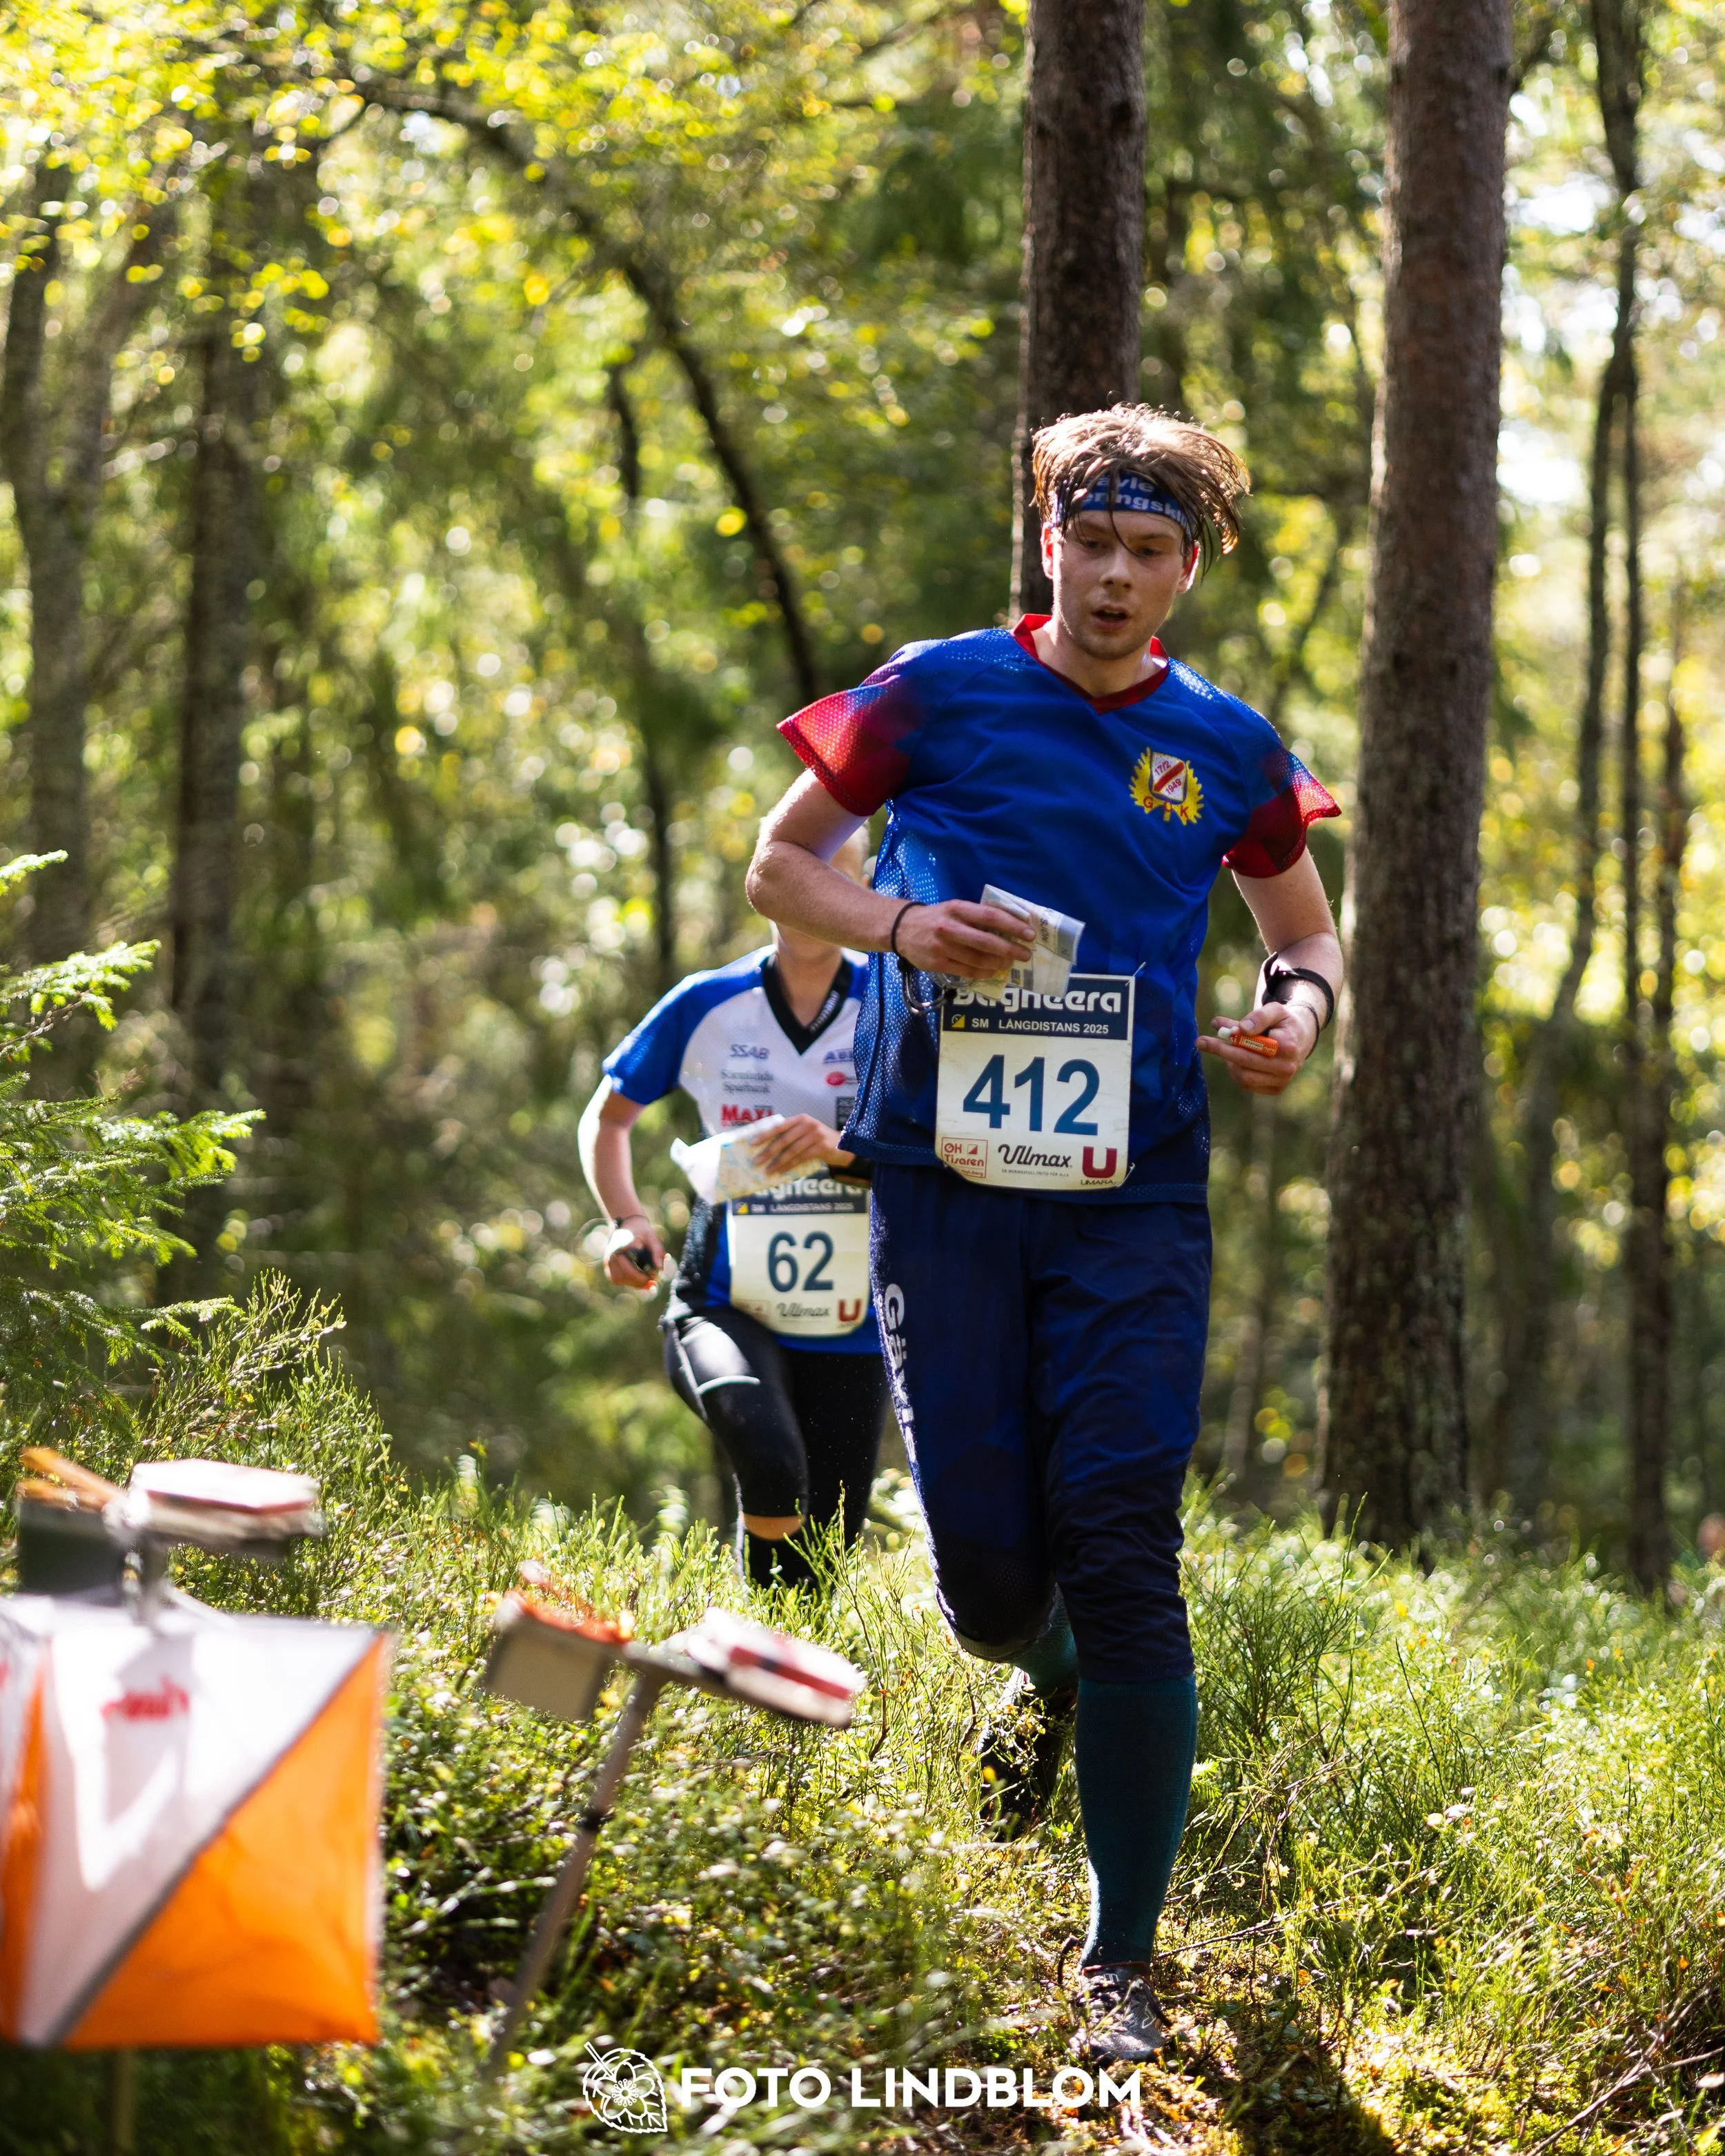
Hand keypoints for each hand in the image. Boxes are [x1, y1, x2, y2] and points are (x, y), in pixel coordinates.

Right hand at [604, 1216, 665, 1287]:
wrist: (628, 1223)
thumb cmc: (642, 1230)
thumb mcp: (652, 1238)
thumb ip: (657, 1253)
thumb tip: (660, 1270)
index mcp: (620, 1248)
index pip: (629, 1271)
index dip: (642, 1278)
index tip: (654, 1278)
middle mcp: (611, 1255)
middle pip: (623, 1277)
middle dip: (639, 1283)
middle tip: (652, 1283)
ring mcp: (607, 1260)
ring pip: (618, 1280)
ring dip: (632, 1283)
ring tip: (647, 1282)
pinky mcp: (608, 1264)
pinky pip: (616, 1278)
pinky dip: (627, 1281)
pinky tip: (639, 1280)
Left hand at [747, 1113, 852, 1179]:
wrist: (843, 1146)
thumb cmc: (819, 1141)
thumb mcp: (805, 1133)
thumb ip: (791, 1135)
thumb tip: (767, 1148)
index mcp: (800, 1119)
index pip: (779, 1126)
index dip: (764, 1134)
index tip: (752, 1143)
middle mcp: (808, 1124)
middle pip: (783, 1139)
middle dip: (768, 1151)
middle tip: (756, 1161)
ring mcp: (815, 1135)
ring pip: (791, 1151)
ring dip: (777, 1162)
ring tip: (767, 1170)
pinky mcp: (821, 1147)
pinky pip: (801, 1158)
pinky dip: (789, 1166)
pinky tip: (781, 1172)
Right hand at [893, 899, 1036, 980]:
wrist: (902, 929)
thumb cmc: (936, 917)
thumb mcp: (955, 908)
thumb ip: (977, 916)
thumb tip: (1010, 926)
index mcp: (957, 909)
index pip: (990, 917)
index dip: (1012, 926)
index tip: (1029, 934)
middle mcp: (949, 927)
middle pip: (986, 942)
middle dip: (1010, 949)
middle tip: (1025, 954)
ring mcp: (942, 947)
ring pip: (978, 959)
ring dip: (999, 963)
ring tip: (1010, 963)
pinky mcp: (937, 964)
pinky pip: (967, 971)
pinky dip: (984, 972)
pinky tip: (993, 970)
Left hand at [1196, 1000, 1320, 1095]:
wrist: (1300, 1039)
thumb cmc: (1283, 1023)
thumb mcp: (1275, 1010)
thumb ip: (1259, 1016)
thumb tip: (1240, 1029)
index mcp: (1289, 1045)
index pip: (1257, 1045)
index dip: (1236, 1039)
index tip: (1219, 1029)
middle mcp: (1287, 1067)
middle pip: (1246, 1062)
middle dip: (1221, 1050)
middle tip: (1200, 1041)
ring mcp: (1281, 1081)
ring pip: (1244, 1076)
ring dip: (1228, 1061)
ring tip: (1223, 1047)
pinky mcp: (1275, 1090)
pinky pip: (1247, 1084)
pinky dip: (1235, 1071)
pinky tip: (1234, 1059)